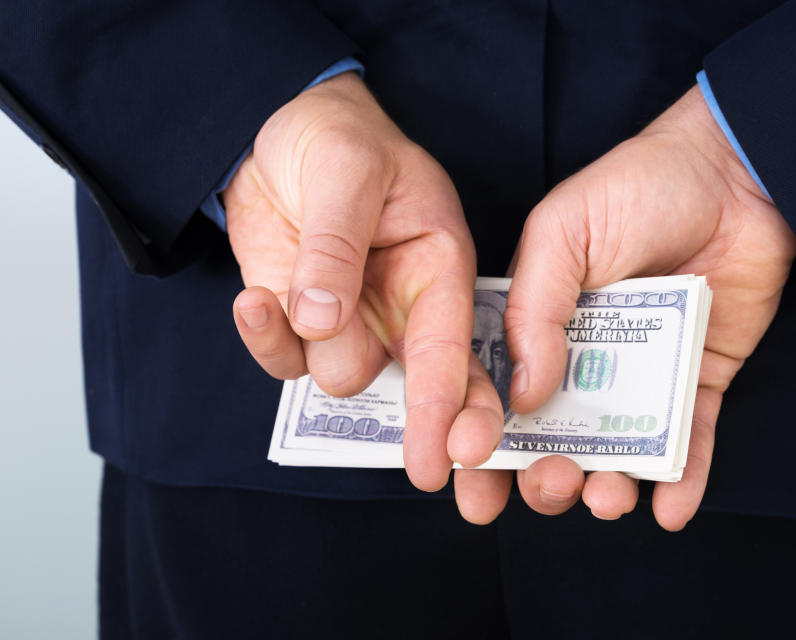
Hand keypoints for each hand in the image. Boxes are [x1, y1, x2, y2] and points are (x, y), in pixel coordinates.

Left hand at [225, 72, 503, 490]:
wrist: (277, 132)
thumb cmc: (336, 138)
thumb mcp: (345, 170)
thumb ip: (337, 243)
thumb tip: (322, 319)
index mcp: (437, 266)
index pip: (453, 345)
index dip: (455, 404)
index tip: (452, 455)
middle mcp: (403, 306)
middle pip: (418, 386)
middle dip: (423, 425)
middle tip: (427, 466)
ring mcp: (353, 320)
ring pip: (341, 375)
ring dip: (311, 347)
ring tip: (283, 290)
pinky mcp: (303, 323)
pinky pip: (287, 360)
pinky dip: (265, 338)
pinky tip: (253, 301)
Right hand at [453, 85, 795, 527]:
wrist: (734, 174)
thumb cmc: (637, 187)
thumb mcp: (562, 231)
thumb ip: (534, 310)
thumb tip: (522, 394)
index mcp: (537, 324)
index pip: (498, 395)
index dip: (482, 445)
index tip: (472, 486)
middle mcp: (584, 358)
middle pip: (554, 437)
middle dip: (543, 476)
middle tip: (548, 484)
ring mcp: (643, 374)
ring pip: (617, 451)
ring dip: (606, 487)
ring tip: (606, 496)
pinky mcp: (698, 381)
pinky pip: (690, 442)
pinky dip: (683, 481)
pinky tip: (669, 508)